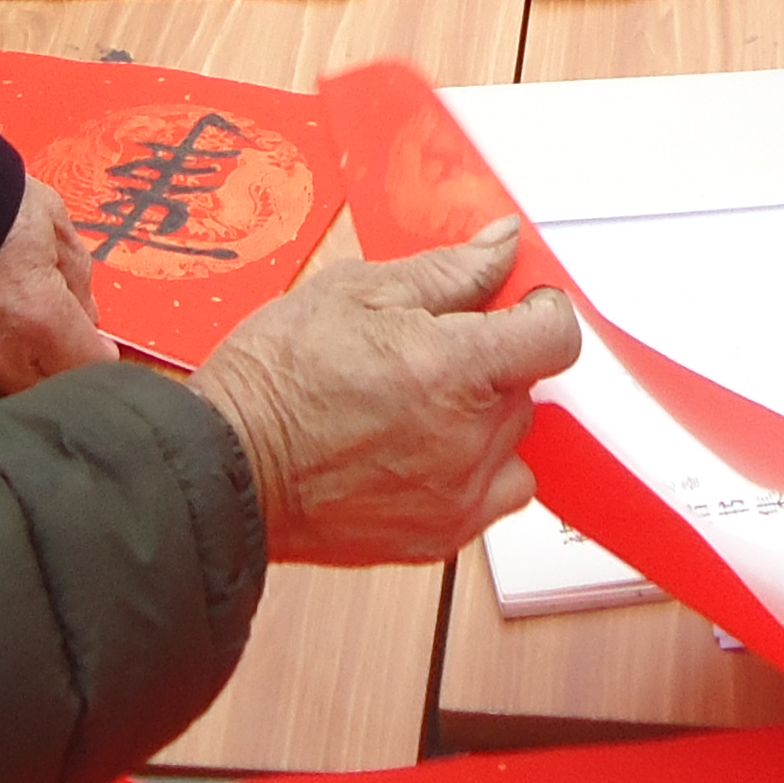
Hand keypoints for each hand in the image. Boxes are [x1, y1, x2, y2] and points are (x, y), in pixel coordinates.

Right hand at [0, 176, 120, 408]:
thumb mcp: (46, 217)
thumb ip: (75, 273)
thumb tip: (85, 313)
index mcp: (42, 320)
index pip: (91, 367)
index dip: (92, 350)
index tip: (87, 338)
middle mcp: (0, 359)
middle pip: (46, 387)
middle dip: (50, 361)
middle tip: (38, 320)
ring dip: (4, 362)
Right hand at [187, 221, 582, 565]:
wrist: (228, 466)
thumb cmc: (276, 378)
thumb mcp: (355, 290)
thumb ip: (448, 271)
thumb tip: (501, 246)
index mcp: (452, 368)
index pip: (556, 338)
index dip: (542, 312)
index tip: (519, 307)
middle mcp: (466, 439)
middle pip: (529, 389)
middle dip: (494, 363)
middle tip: (433, 353)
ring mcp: (457, 496)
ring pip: (513, 443)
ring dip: (484, 419)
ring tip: (419, 406)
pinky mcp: (441, 536)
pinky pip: (494, 495)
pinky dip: (473, 471)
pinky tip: (420, 450)